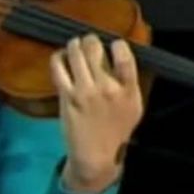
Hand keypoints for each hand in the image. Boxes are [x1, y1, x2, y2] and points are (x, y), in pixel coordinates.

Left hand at [50, 36, 142, 193]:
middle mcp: (107, 87)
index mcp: (128, 89)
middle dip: (91, 40)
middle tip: (89, 40)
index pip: (124, 56)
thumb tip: (121, 59)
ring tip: (75, 44)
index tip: (113, 43)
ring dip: (74, 44)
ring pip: (76, 54)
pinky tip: (61, 56)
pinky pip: (58, 68)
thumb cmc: (117, 131)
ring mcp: (85, 90)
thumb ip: (130, 83)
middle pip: (96, 50)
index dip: (117, 44)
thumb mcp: (135, 106)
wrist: (96, 154)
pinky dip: (58, 57)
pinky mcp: (67, 96)